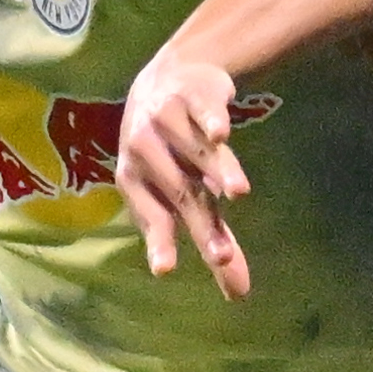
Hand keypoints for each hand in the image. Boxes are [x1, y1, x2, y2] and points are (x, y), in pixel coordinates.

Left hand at [118, 55, 260, 294]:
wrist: (169, 76)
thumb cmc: (172, 151)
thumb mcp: (183, 193)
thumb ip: (210, 238)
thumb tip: (239, 295)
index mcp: (134, 179)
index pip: (153, 215)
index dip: (159, 241)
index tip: (166, 270)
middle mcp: (142, 150)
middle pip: (180, 193)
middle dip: (201, 225)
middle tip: (221, 257)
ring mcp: (165, 119)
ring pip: (193, 152)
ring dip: (215, 170)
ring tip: (238, 195)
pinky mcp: (192, 94)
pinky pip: (202, 112)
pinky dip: (211, 122)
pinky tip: (220, 136)